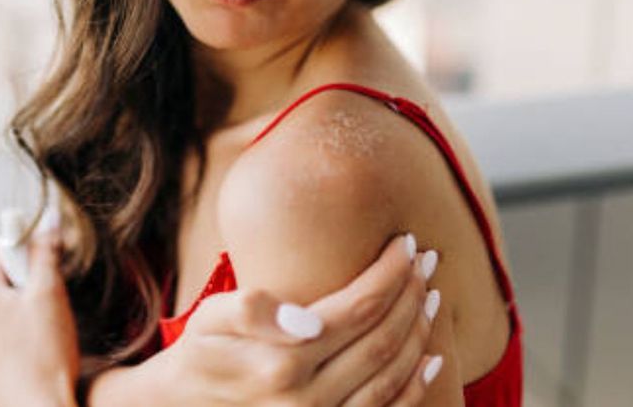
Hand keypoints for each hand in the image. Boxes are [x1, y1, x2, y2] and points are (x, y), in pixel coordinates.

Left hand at [0, 216, 78, 406]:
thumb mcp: (51, 294)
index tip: (45, 259)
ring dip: (21, 305)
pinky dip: (16, 331)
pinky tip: (35, 347)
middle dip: (26, 278)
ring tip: (45, 327)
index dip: (25, 244)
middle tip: (49, 297)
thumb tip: (50, 219)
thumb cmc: (44, 357)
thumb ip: (46, 252)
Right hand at [153, 234, 442, 405]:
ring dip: (419, 331)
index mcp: (283, 362)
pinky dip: (416, 384)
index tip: (407, 242)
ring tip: (431, 294)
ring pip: (392, 374)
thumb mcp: (209, 320)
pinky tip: (432, 356)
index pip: (359, 307)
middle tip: (428, 259)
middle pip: (383, 338)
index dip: (389, 272)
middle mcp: (309, 399)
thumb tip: (307, 317)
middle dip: (412, 294)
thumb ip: (250, 310)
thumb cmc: (201, 353)